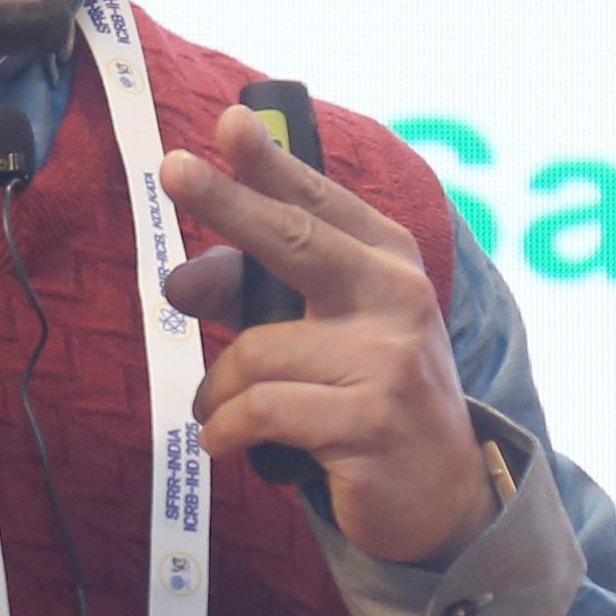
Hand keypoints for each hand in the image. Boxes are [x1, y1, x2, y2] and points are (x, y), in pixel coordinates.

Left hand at [160, 103, 492, 562]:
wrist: (442, 493)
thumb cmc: (367, 398)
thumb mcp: (320, 336)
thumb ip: (253, 299)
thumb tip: (176, 279)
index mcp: (388, 260)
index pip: (317, 201)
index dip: (269, 162)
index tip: (227, 122)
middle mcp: (396, 296)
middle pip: (293, 239)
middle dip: (229, 203)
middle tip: (173, 169)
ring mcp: (388, 358)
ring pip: (254, 352)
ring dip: (217, 392)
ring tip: (222, 415)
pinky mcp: (370, 420)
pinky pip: (260, 410)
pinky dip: (226, 431)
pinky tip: (227, 444)